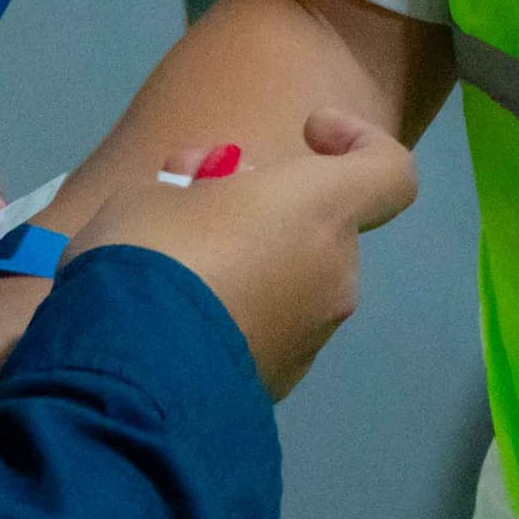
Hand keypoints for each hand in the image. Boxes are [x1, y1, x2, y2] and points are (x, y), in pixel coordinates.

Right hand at [74, 109, 418, 397]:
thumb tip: (211, 200)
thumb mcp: (156, 193)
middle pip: (319, 227)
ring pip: (292, 282)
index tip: (309, 133)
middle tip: (195, 200)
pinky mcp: (279, 385)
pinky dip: (234, 317)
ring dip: (249, 264)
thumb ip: (200, 189)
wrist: (130, 377)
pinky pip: (266, 332)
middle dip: (267, 209)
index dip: (358, 141)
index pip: (388, 171)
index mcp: (320, 213)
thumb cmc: (153, 256)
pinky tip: (172, 321)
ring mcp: (311, 339)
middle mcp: (334, 276)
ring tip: (171, 266)